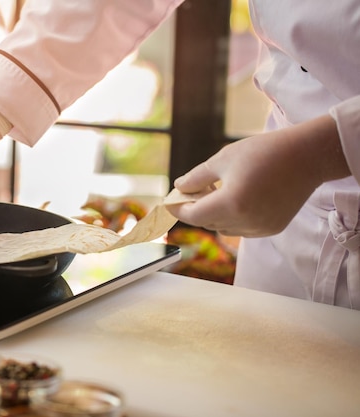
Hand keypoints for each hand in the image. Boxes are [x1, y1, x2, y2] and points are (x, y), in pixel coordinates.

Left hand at [166, 115, 347, 236]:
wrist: (307, 156)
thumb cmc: (264, 152)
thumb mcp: (224, 159)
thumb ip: (197, 177)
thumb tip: (179, 187)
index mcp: (230, 203)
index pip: (193, 215)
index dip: (178, 209)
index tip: (168, 203)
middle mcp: (245, 221)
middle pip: (207, 221)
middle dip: (196, 208)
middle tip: (190, 191)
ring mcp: (260, 228)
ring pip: (224, 227)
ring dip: (214, 214)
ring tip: (215, 192)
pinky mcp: (272, 228)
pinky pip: (242, 228)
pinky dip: (233, 218)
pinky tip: (237, 199)